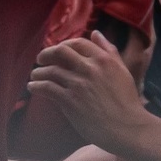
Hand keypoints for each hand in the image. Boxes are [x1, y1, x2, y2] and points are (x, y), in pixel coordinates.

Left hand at [28, 31, 147, 150]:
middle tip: (40, 59)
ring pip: (51, 70)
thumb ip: (110, 51)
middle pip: (60, 52)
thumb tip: (96, 33)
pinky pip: (47, 88)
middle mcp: (89, 68)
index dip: (64, 45)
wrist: (127, 127)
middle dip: (47, 54)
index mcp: (103, 59)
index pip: (78, 43)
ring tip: (35, 76)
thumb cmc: (127, 101)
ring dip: (39, 72)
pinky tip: (33, 88)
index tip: (58, 51)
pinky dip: (37, 86)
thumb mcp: (122, 70)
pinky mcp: (70, 100)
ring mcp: (78, 84)